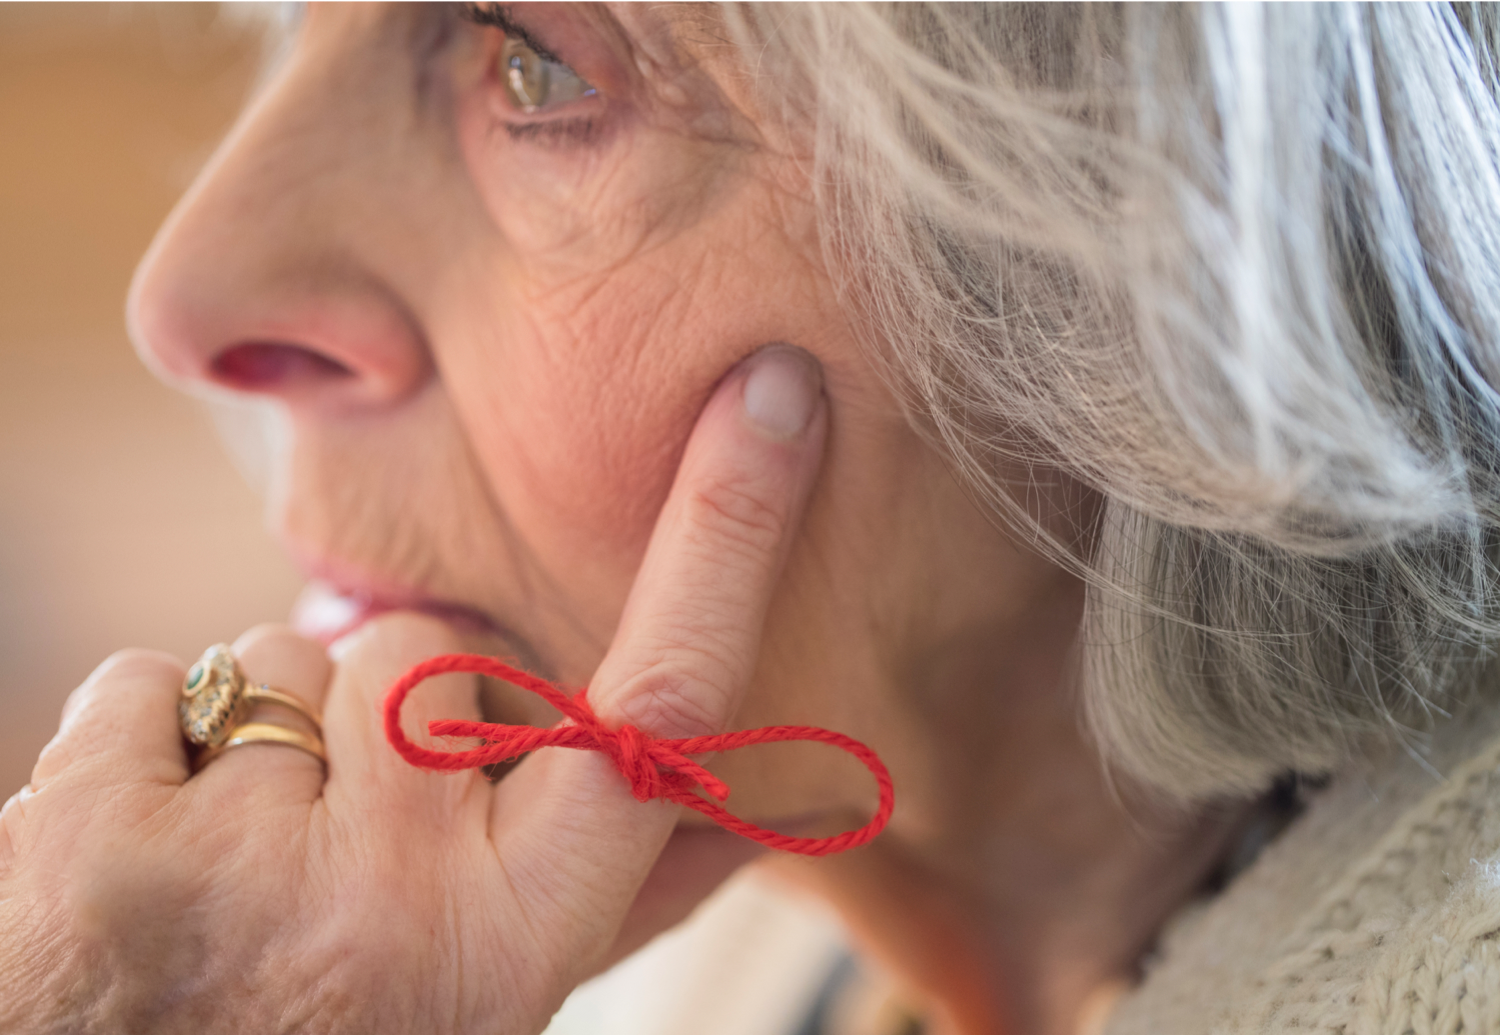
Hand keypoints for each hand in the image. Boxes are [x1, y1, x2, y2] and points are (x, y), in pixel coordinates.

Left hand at [0, 346, 826, 1034]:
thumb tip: (771, 813)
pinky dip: (143, 744)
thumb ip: (628, 891)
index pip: (662, 699)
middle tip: (348, 829)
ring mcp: (242, 864)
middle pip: (424, 645)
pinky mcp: (96, 835)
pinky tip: (152, 847)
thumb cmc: (356, 1026)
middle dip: (385, 702)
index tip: (775, 396)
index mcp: (521, 931)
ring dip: (267, 733)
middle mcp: (397, 898)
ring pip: (283, 656)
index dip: (728, 534)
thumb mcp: (507, 981)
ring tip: (247, 855)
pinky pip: (145, 681)